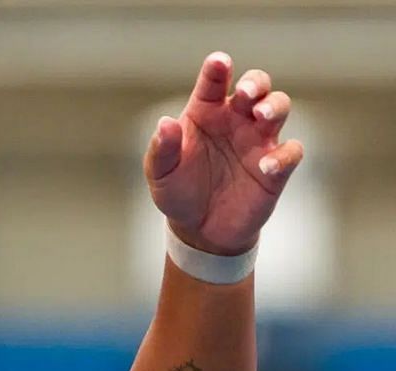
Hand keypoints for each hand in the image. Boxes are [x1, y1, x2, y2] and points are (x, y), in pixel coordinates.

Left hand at [144, 52, 303, 255]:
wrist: (199, 229)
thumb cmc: (178, 191)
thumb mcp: (160, 173)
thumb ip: (163, 148)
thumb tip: (165, 123)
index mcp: (205, 112)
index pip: (213, 83)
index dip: (217, 69)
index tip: (219, 62)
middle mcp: (235, 120)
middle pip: (256, 86)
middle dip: (256, 82)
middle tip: (247, 93)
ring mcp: (258, 141)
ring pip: (279, 108)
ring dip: (274, 106)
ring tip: (261, 116)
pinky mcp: (275, 168)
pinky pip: (290, 151)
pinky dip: (284, 155)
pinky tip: (266, 165)